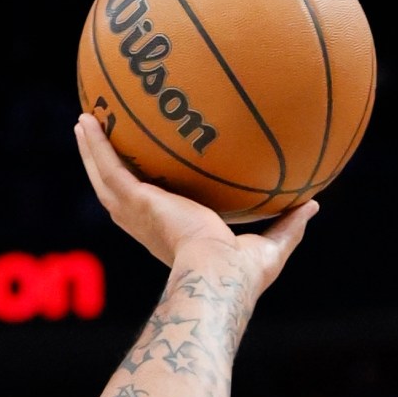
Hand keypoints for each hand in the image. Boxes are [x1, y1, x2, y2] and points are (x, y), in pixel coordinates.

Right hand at [73, 112, 316, 295]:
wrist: (219, 276)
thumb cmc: (242, 276)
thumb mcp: (270, 247)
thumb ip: (288, 225)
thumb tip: (313, 205)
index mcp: (173, 236)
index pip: (154, 212)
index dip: (145, 195)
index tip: (147, 179)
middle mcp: (148, 226)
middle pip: (118, 191)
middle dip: (108, 167)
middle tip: (102, 140)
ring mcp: (137, 215)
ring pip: (104, 177)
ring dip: (91, 150)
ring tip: (84, 122)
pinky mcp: (134, 202)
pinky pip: (108, 166)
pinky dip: (95, 145)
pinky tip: (87, 120)